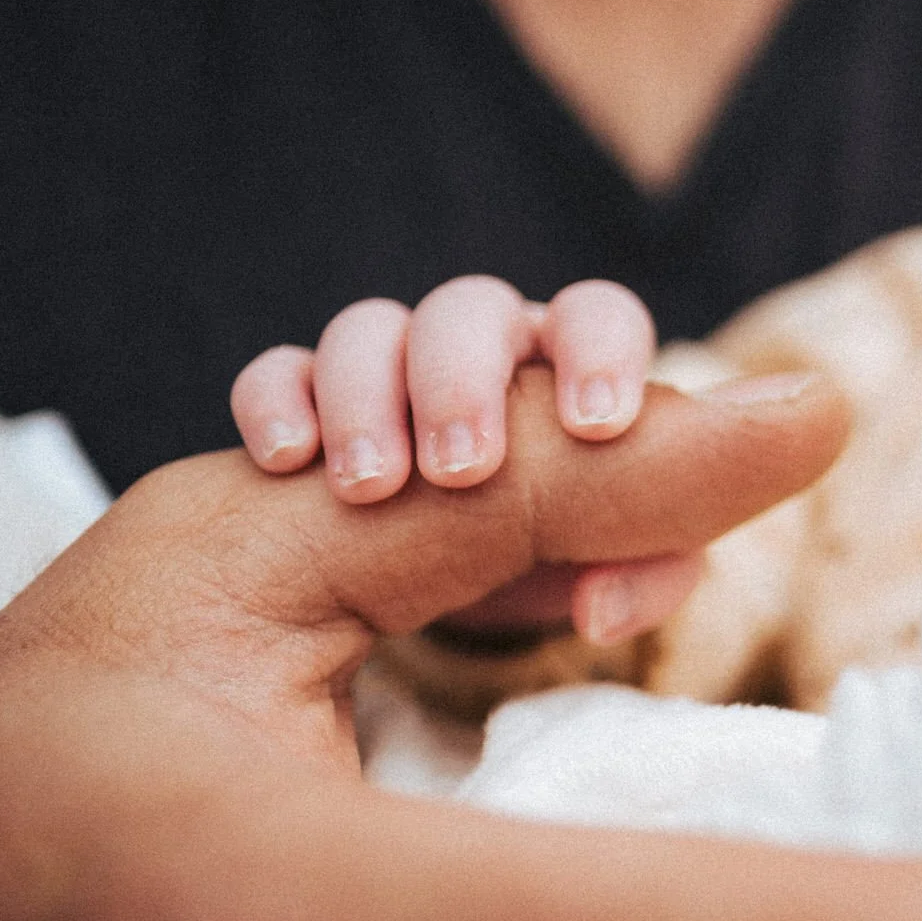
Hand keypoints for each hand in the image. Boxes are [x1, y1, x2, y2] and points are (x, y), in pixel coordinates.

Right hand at [232, 275, 695, 645]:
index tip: (596, 429)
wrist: (487, 562)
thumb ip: (646, 574)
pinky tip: (284, 463)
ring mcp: (394, 360)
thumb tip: (597, 610)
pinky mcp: (310, 397)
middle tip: (463, 471)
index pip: (597, 316)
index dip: (601, 356)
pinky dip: (275, 402)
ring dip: (366, 400)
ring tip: (370, 489)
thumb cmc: (577, 538)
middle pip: (469, 310)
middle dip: (462, 383)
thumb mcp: (626, 561)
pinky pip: (280, 371)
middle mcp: (486, 344)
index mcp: (575, 361)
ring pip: (370, 329)